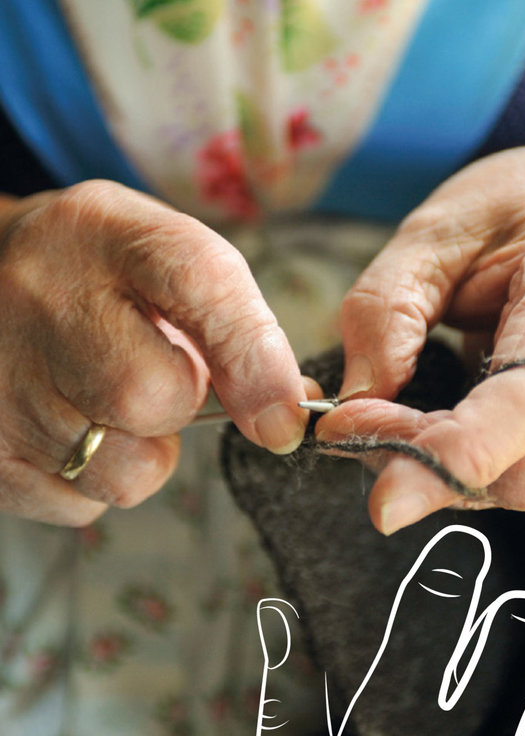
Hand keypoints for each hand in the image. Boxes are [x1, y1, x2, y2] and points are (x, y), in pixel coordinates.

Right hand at [0, 180, 309, 525]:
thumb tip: (285, 416)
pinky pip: (82, 504)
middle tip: (153, 373)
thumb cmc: (95, 276)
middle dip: (178, 403)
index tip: (285, 414)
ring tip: (103, 398)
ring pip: (124, 470)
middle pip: (152, 396)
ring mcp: (0, 379)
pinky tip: (69, 425)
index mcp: (101, 230)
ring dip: (140, 451)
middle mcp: (37, 295)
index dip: (252, 354)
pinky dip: (94, 480)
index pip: (197, 281)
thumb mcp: (161, 260)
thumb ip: (232, 322)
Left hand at [318, 146, 524, 533]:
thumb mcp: (438, 228)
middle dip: (425, 464)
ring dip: (436, 472)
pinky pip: (519, 479)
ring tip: (382, 421)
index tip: (380, 488)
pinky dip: (459, 468)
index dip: (457, 453)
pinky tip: (425, 426)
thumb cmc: (522, 214)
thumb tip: (355, 399)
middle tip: (351, 423)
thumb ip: (389, 305)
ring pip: (520, 487)